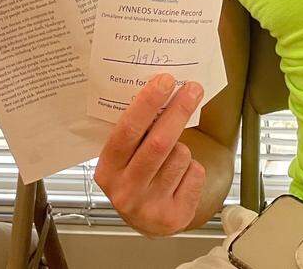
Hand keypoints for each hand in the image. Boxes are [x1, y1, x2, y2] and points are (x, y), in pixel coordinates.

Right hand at [93, 72, 206, 237]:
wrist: (148, 223)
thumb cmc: (136, 178)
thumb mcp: (125, 159)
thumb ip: (136, 133)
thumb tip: (161, 89)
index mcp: (107, 170)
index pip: (127, 132)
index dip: (147, 104)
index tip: (165, 80)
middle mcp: (125, 191)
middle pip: (158, 143)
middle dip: (178, 111)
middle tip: (193, 88)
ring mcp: (149, 206)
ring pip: (181, 156)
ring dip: (183, 148)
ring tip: (171, 159)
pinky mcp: (174, 217)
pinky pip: (196, 173)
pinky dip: (193, 168)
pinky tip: (180, 179)